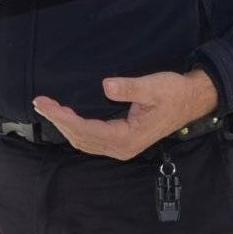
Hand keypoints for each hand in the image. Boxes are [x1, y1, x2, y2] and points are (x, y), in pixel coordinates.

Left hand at [33, 68, 220, 161]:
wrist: (192, 101)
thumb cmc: (174, 93)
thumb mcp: (153, 86)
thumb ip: (129, 88)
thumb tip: (106, 86)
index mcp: (127, 137)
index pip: (85, 130)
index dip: (62, 118)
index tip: (46, 103)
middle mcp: (122, 147)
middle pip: (81, 138)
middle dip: (59, 121)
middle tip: (40, 103)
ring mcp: (122, 146)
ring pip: (85, 141)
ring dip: (65, 126)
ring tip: (48, 109)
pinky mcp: (123, 141)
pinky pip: (92, 139)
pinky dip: (76, 129)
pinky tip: (67, 118)